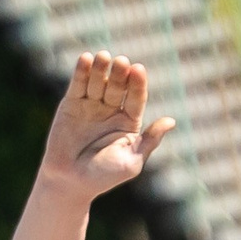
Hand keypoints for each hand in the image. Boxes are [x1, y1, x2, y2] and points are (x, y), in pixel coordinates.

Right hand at [38, 51, 175, 199]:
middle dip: (119, 74)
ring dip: (101, 69)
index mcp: (130, 121)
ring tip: (104, 56)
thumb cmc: (103, 177)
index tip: (138, 70)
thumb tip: (171, 121)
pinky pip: (78, 85)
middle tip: (121, 61)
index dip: (137, 84)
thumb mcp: (131, 161)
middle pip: (118, 86)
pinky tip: (85, 58)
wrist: (69, 182)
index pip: (136, 97)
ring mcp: (92, 105)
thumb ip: (149, 141)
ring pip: (98, 81)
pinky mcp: (72, 104)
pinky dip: (81, 71)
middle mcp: (112, 109)